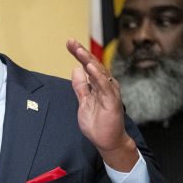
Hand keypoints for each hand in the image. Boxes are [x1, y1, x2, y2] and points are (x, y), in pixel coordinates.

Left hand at [66, 38, 137, 171]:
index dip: (79, 54)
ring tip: (79, 51)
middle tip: (72, 42)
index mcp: (98, 85)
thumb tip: (75, 70)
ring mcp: (109, 93)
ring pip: (99, 73)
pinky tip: (90, 68)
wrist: (107, 141)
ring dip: (89, 61)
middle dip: (82, 53)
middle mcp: (105, 86)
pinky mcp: (112, 101)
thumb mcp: (83, 101)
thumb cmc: (98, 123)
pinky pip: (104, 86)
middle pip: (93, 65)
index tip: (69, 43)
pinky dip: (98, 76)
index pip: (88, 65)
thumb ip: (80, 86)